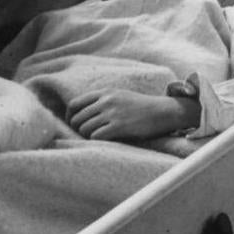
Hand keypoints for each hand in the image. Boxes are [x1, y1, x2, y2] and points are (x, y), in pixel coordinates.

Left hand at [66, 86, 193, 141]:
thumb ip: (102, 101)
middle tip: (86, 135)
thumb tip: (81, 114)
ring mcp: (112, 113)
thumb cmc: (141, 107)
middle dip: (78, 129)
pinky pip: (96, 136)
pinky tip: (106, 140)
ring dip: (87, 136)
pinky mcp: (119, 126)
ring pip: (84, 129)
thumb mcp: (120, 96)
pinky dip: (97, 141)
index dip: (70, 117)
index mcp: (105, 92)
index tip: (75, 125)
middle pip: (77, 118)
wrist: (162, 111)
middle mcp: (106, 101)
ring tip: (98, 138)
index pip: (74, 104)